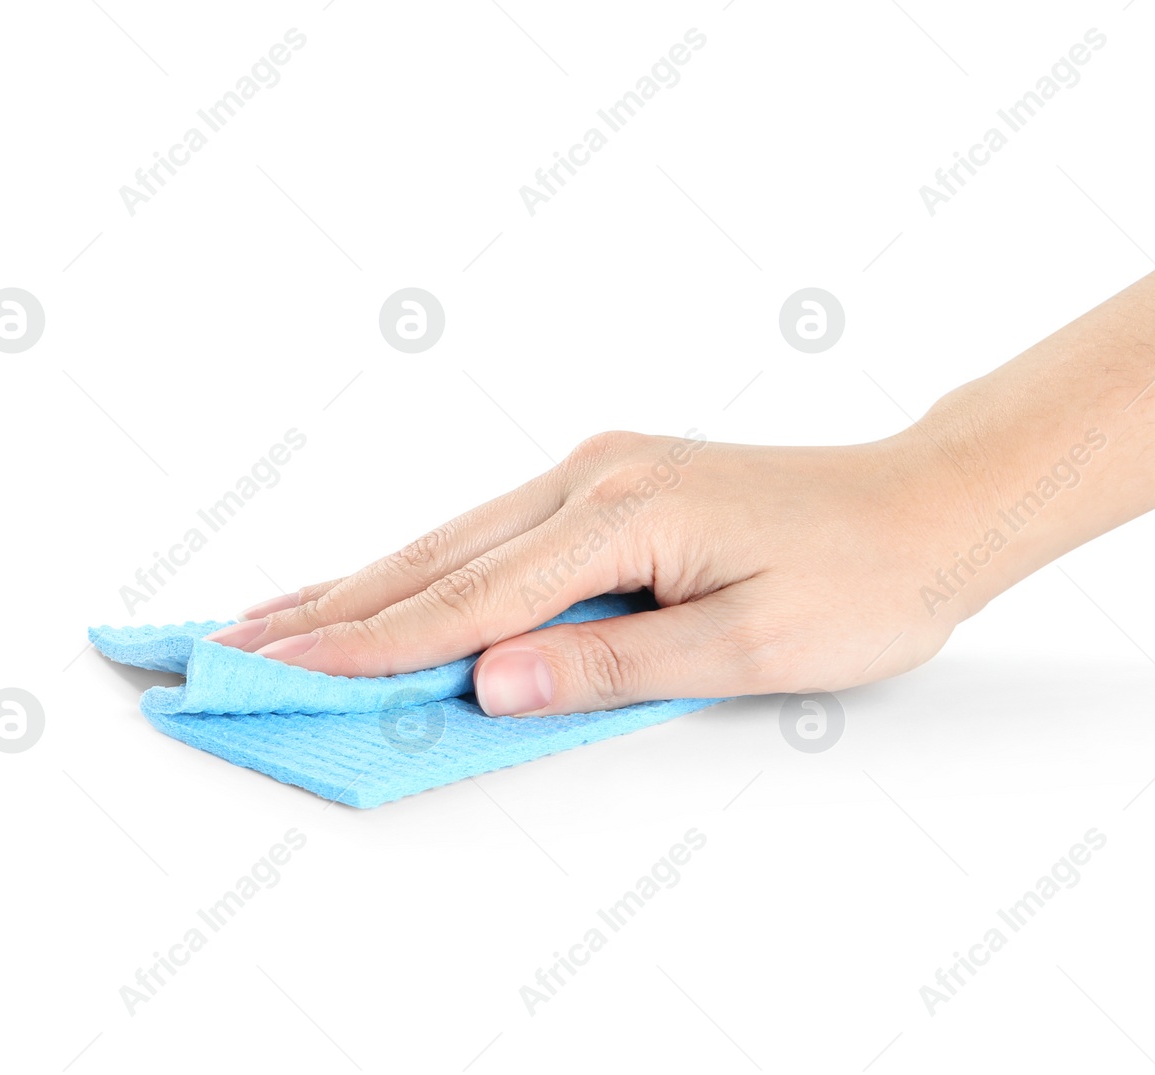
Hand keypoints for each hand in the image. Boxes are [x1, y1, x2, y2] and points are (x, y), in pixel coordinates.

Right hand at [208, 429, 992, 715]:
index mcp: (621, 513)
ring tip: (271, 615)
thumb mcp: (750, 642)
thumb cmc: (865, 575)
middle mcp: (592, 478)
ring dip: (360, 582)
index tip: (273, 671)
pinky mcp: (612, 486)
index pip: (467, 598)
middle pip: (434, 557)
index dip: (365, 645)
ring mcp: (598, 474)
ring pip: (453, 539)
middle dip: (324, 607)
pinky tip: (386, 585)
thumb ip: (614, 662)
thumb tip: (490, 681)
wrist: (932, 505)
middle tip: (221, 640)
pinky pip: (494, 534)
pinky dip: (426, 569)